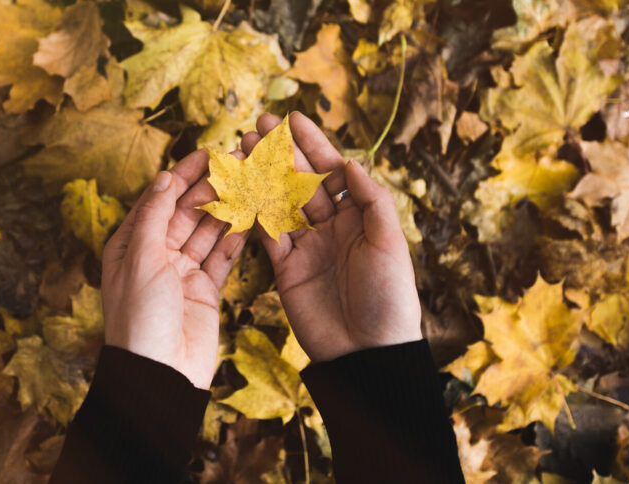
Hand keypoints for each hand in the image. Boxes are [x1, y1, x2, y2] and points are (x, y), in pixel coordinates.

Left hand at [101, 150, 246, 388]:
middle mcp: (156, 256)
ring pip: (207, 232)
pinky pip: (222, 258)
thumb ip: (155, 216)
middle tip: (237, 164)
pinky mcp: (205, 291)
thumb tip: (163, 178)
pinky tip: (251, 216)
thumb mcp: (141, 259)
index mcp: (130, 246)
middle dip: (210, 188)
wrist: (159, 373)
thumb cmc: (139, 317)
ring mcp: (182, 273)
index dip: (181, 176)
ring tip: (250, 182)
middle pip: (186, 213)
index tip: (206, 153)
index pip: (158, 201)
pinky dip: (235, 238)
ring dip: (226, 208)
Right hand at [242, 112, 422, 361]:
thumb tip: (350, 163)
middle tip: (258, 125)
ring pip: (280, 203)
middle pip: (301, 182)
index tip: (293, 119)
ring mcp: (307, 248)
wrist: (367, 352)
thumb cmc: (389, 298)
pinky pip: (267, 236)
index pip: (332, 172)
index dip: (313, 145)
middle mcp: (332, 228)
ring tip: (242, 148)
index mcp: (360, 217)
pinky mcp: (286, 270)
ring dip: (261, 176)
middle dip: (281, 153)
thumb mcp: (389, 244)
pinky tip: (239, 187)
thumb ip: (371, 201)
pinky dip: (252, 212)